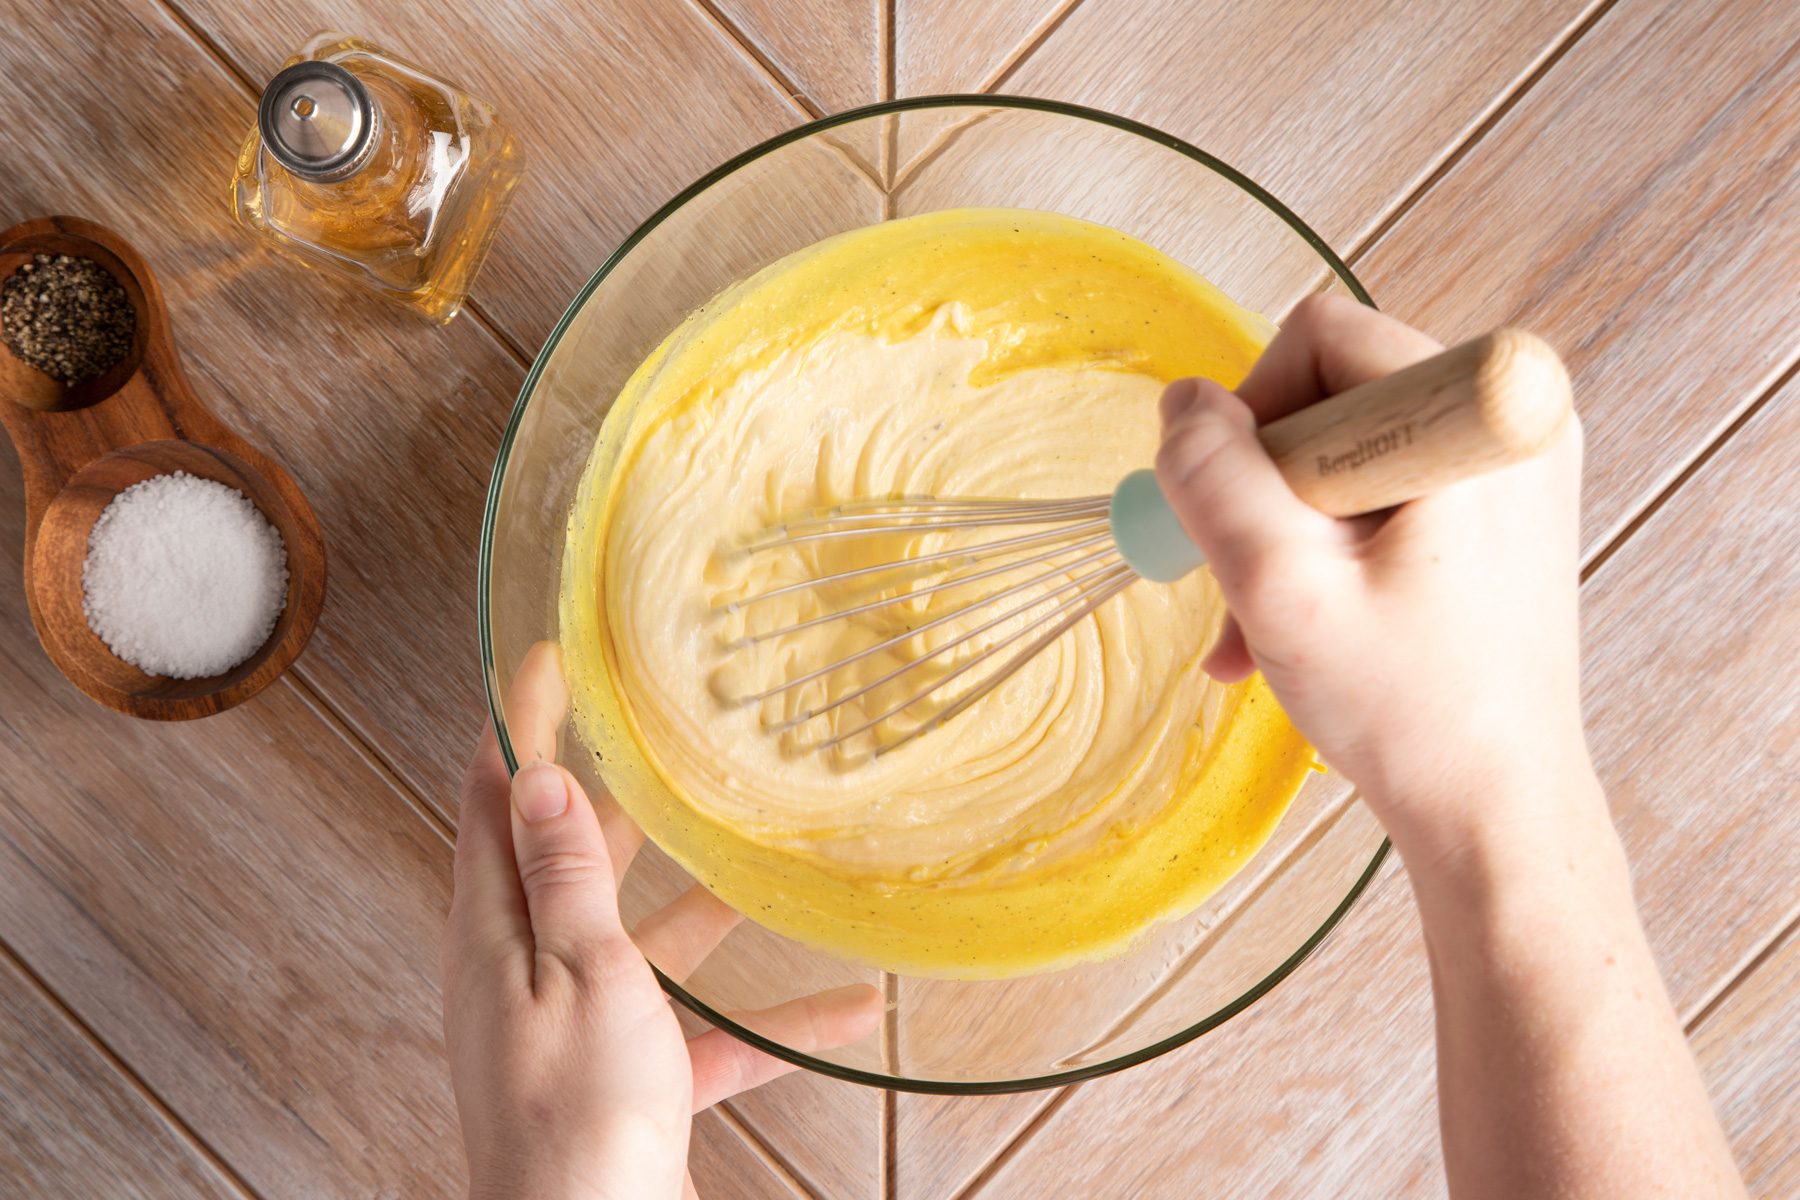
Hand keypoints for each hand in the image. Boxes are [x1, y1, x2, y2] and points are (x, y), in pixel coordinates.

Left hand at [442, 642, 882, 1198]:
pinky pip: (704, 1035)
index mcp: (496, 933)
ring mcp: (581, 1031)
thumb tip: (538, 781)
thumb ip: (567, 877)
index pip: (492, 800)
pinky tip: (845, 1009)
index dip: (514, 724)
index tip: (542, 661)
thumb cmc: (576, 1116)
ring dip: (707, 907)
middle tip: (656, 737)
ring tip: (768, 860)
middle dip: (618, 800)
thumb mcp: (581, 970)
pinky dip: (766, 1024)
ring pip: (646, 944)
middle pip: (569, 864)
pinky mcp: (631, 1083)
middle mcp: (529, 975)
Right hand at [1155, 295, 1590, 864]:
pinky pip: (1382, 487)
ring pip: (1345, 448)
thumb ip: (1214, 475)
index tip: (1240, 520)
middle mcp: (1514, 416)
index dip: (1251, 419)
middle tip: (1247, 585)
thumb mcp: (1279, 585)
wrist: (1497, 809)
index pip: (1320, 340)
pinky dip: (1328, 545)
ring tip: (1264, 623)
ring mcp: (1514, 464)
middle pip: (1330, 392)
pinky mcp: (1503, 507)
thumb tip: (1183, 403)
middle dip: (1264, 489)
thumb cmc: (1408, 709)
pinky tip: (1299, 623)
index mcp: (1484, 413)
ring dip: (1284, 529)